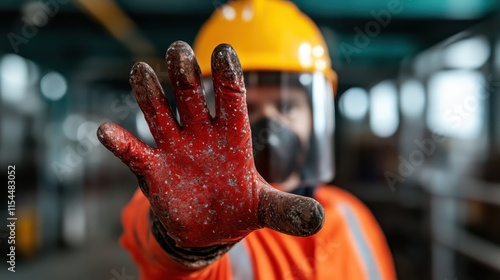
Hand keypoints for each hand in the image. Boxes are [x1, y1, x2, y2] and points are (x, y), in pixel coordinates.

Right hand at [97, 41, 323, 247]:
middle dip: (185, 73)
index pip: (231, 98)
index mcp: (233, 135)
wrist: (210, 226)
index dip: (227, 76)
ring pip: (160, 113)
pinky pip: (134, 152)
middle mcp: (202, 133)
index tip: (224, 51)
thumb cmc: (240, 205)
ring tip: (141, 71)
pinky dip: (120, 142)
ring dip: (150, 93)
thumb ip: (288, 210)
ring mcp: (176, 148)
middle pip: (191, 95)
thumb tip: (317, 218)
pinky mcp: (153, 169)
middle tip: (178, 50)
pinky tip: (106, 131)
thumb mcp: (266, 207)